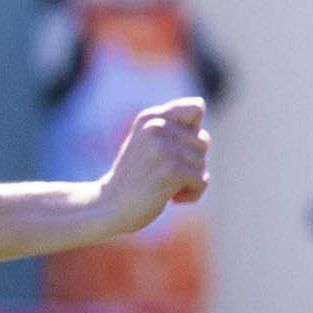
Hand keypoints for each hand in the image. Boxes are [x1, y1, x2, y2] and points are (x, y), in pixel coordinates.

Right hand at [96, 99, 209, 237]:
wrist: (110, 207)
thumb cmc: (135, 177)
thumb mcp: (147, 142)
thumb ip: (171, 125)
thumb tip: (200, 105)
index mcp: (150, 117)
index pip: (196, 107)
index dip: (193, 132)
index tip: (175, 149)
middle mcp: (156, 127)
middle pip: (203, 141)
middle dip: (191, 162)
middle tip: (166, 174)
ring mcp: (162, 148)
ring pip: (202, 162)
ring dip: (190, 180)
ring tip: (167, 187)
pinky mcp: (170, 170)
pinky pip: (201, 180)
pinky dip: (192, 193)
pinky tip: (172, 199)